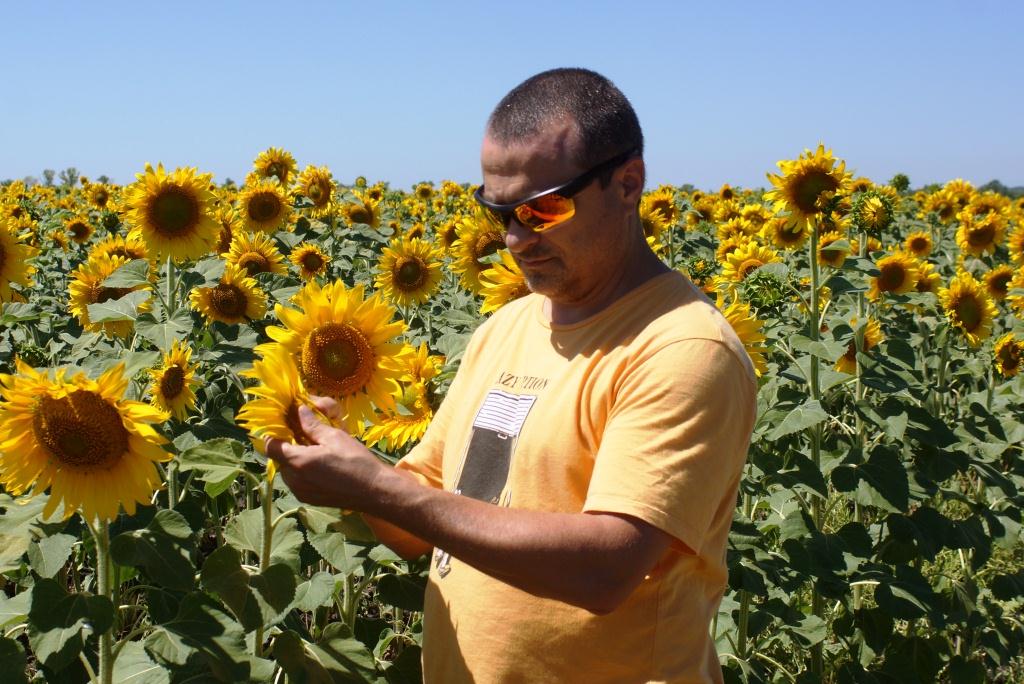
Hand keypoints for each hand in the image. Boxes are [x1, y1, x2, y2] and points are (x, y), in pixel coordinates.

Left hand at [264, 398, 386, 510]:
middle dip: (289, 444)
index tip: (286, 423)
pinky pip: (297, 480)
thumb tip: (299, 410)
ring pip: (288, 470)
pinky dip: (303, 470)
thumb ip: (312, 425)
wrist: (375, 490)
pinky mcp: (309, 498)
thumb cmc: (356, 461)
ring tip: (316, 449)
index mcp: (297, 462)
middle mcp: (293, 480)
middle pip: (280, 458)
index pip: (270, 445)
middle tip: (306, 434)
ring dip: (296, 458)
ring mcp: (300, 492)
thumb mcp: (335, 437)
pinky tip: (321, 464)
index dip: (275, 432)